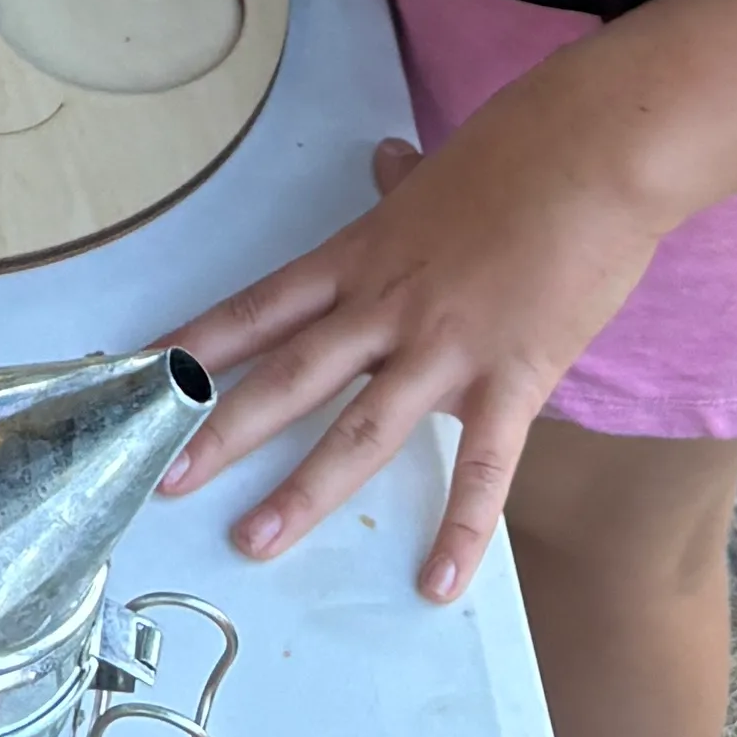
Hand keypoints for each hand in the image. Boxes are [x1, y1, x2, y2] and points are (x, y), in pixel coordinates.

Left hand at [155, 102, 669, 602]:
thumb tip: (385, 161)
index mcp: (360, 258)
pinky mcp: (511, 377)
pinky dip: (461, 528)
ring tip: (252, 543)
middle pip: (287, 376)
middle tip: (163, 483)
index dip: (197, 344)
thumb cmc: (520, 152)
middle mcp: (384, 307)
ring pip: (359, 429)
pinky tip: (437, 584)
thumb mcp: (439, 170)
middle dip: (220, 432)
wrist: (596, 154)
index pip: (259, 308)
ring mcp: (444, 347)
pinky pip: (483, 466)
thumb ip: (403, 184)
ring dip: (303, 491)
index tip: (140, 375)